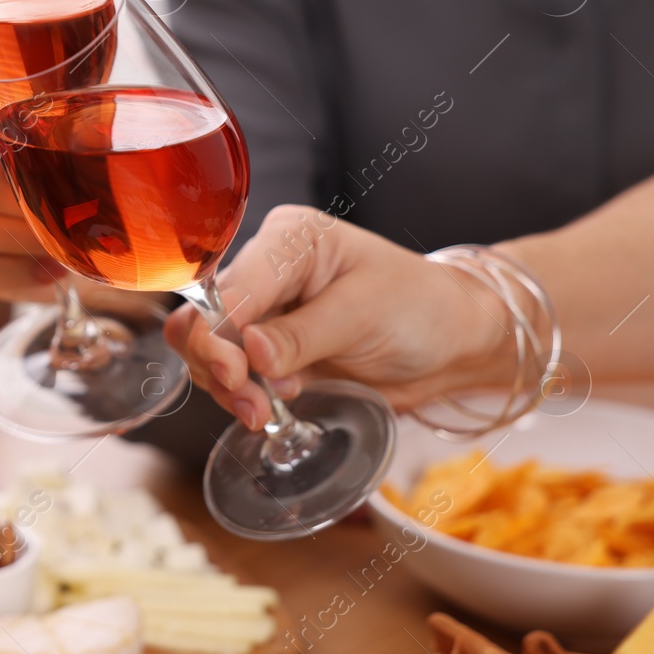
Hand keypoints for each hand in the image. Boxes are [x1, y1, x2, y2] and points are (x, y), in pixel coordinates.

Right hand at [163, 205, 510, 428]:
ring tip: (263, 412)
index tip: (235, 374)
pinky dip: (240, 397)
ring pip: (207, 350)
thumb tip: (253, 354)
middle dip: (217, 363)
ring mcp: (263, 314)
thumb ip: (304, 334)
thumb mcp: (365, 314)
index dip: (219, 331)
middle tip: (250, 402)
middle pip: (203, 317)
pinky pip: (230, 376)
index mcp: (288, 240)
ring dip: (226, 388)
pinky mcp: (267, 351)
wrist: (449, 343)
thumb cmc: (419, 307)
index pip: (231, 285)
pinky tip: (269, 408)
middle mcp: (265, 272)